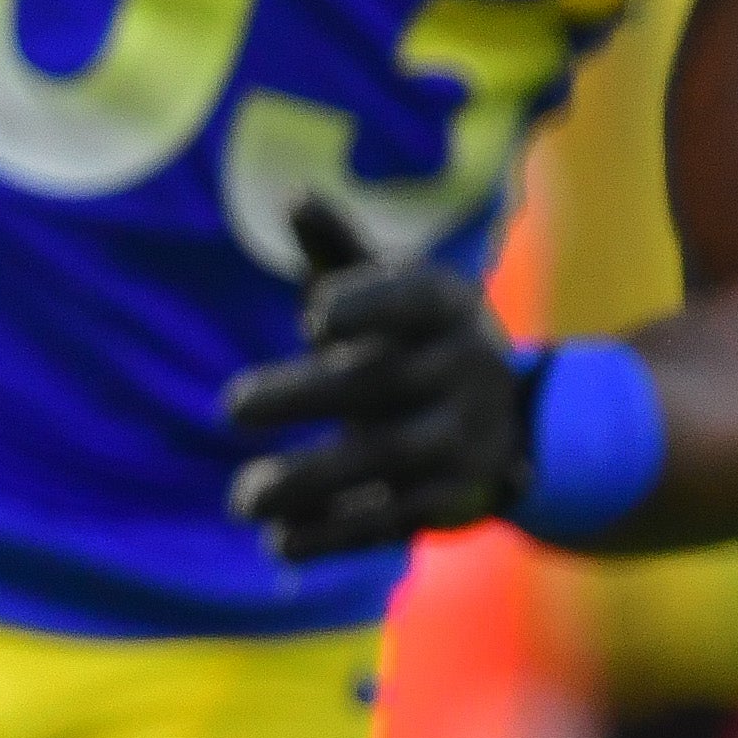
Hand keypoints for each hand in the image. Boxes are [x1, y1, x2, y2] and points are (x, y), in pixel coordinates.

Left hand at [225, 200, 531, 562]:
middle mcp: (465, 371)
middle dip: (308, 395)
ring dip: (312, 481)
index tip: (313, 316)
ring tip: (242, 497)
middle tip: (230, 405)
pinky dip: (338, 535)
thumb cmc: (414, 336)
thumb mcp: (389, 287)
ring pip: (388, 462)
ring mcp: (465, 441)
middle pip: (384, 385)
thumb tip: (292, 196)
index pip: (412, 298)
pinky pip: (395, 520)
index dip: (369, 304)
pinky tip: (281, 542)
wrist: (507, 418)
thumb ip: (337, 250)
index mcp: (446, 306)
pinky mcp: (455, 501)